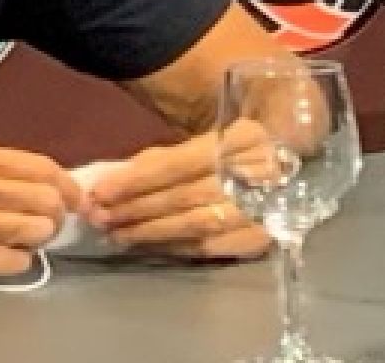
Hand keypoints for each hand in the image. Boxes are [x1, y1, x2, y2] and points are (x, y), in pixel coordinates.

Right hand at [0, 141, 81, 291]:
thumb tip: (41, 180)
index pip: (40, 167)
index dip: (67, 184)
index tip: (76, 196)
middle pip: (45, 200)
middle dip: (56, 213)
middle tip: (49, 221)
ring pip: (36, 231)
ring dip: (37, 238)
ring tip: (22, 237)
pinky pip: (16, 261)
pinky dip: (17, 261)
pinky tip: (1, 255)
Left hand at [84, 120, 274, 259]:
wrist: (285, 165)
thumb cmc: (234, 149)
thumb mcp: (205, 138)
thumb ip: (163, 157)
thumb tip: (113, 181)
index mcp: (242, 137)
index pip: (179, 163)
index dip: (136, 179)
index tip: (100, 192)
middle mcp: (258, 173)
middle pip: (184, 197)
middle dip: (136, 209)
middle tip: (100, 218)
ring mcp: (264, 210)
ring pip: (194, 225)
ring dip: (149, 232)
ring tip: (115, 234)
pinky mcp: (261, 238)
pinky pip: (208, 248)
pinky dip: (172, 248)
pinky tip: (146, 246)